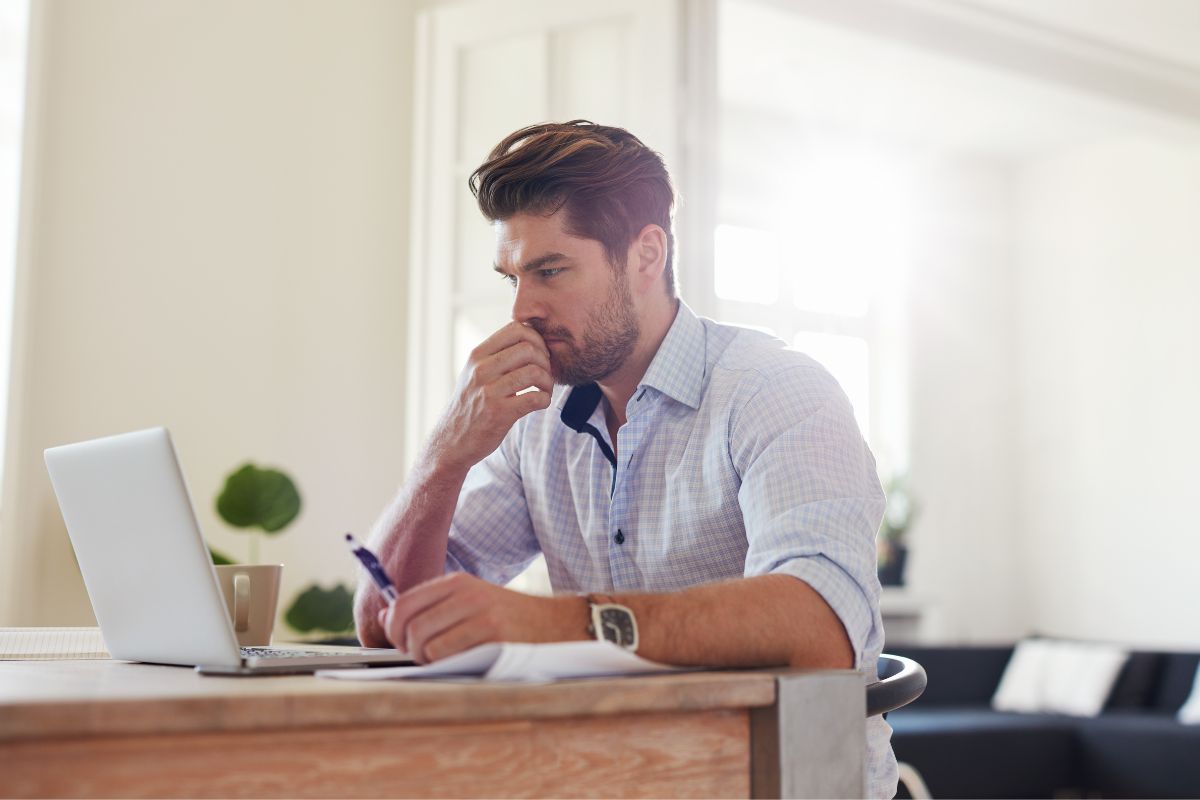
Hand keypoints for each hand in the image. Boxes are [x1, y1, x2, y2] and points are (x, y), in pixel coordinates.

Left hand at [377, 572, 583, 662]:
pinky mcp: (491, 635)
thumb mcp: (469, 602)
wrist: (554, 624)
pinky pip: (446, 656)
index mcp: (456, 583)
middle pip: (408, 626)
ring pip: (423, 644)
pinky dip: (444, 666)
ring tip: (442, 661)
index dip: (392, 628)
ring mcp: (479, 614)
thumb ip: (429, 608)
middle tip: (421, 657)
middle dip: (407, 649)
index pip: (403, 603)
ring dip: (425, 661)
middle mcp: (465, 594)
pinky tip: (458, 663)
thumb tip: (386, 616)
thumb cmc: (506, 618)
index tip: (401, 642)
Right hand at [430, 322, 553, 472]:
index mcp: (477, 355)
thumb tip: (528, 336)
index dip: (536, 339)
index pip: (516, 329)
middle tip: (545, 374)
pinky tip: (540, 403)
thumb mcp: (474, 373)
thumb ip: (495, 355)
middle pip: (529, 348)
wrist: (451, 442)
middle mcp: (481, 370)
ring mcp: (489, 391)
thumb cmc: (470, 405)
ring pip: (535, 372)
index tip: (539, 355)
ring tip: (544, 390)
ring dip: (548, 382)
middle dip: (545, 360)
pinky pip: (535, 398)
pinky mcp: (499, 413)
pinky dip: (545, 400)